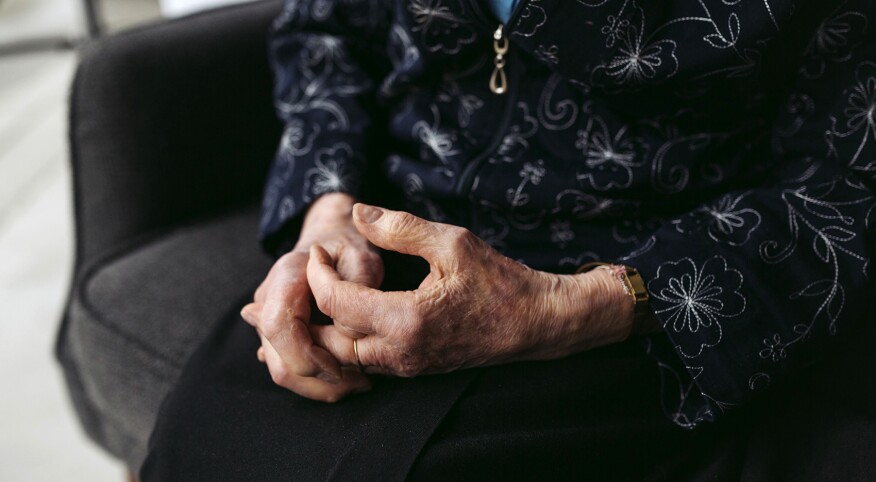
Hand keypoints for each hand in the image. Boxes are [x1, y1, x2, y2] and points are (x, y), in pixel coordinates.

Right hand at [240, 193, 380, 401]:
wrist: (330, 240)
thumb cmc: (350, 248)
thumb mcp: (363, 258)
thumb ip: (356, 291)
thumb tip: (347, 335)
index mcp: (286, 278)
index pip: (278, 326)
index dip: (308, 354)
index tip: (343, 366)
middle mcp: (268, 302)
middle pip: (279, 361)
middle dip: (319, 382)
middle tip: (363, 383)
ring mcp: (267, 322)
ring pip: (283, 372)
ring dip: (321, 387)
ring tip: (360, 382)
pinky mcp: (278, 337)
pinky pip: (291, 369)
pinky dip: (318, 382)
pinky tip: (348, 378)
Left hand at [307, 204, 633, 377]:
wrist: (537, 323)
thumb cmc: (500, 281)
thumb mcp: (452, 242)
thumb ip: (399, 226)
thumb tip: (357, 214)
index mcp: (406, 320)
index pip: (335, 301)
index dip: (316, 274)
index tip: (315, 251)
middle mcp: (401, 352)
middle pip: (328, 341)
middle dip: (307, 313)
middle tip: (298, 282)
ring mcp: (408, 366)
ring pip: (345, 357)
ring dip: (325, 331)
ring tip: (313, 300)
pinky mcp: (416, 369)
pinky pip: (366, 362)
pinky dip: (346, 342)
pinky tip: (345, 317)